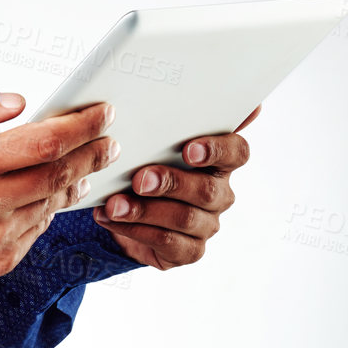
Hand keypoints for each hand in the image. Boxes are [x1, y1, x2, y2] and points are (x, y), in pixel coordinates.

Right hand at [0, 89, 117, 289]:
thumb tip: (17, 102)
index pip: (40, 141)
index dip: (79, 125)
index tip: (100, 113)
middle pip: (57, 172)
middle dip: (92, 151)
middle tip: (109, 138)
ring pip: (53, 201)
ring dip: (78, 179)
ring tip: (89, 161)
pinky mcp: (1, 259)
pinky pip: (40, 227)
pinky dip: (54, 206)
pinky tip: (59, 190)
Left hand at [91, 104, 260, 269]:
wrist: (130, 211)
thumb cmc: (147, 166)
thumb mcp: (155, 142)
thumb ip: (174, 120)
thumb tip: (210, 96)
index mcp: (218, 161)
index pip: (237, 152)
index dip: (217, 150)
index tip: (189, 149)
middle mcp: (219, 193)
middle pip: (207, 189)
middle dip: (171, 183)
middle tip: (139, 179)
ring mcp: (206, 224)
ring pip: (184, 219)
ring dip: (145, 210)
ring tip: (114, 204)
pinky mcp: (189, 250)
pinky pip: (166, 242)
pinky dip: (135, 230)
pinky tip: (111, 218)